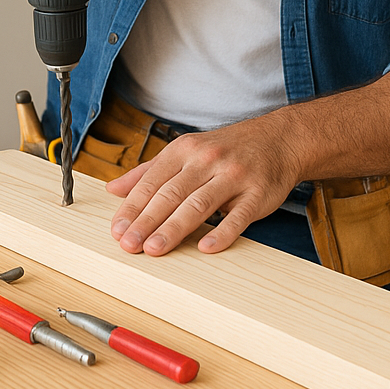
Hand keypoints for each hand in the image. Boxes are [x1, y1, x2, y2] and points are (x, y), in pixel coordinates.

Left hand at [106, 113, 297, 255]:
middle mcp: (206, 160)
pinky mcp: (256, 193)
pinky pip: (238, 215)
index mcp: (184, 150)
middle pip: (171, 194)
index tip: (117, 230)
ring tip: (155, 248)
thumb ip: (148, 171)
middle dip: (147, 220)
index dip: (133, 207)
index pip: (152, 181)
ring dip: (174, 228)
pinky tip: (206, 247)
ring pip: (199, 204)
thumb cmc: (225, 149)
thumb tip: (113, 189)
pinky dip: (222, 231)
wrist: (276, 139)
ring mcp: (232, 176)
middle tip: (129, 244)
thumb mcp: (184, 151)